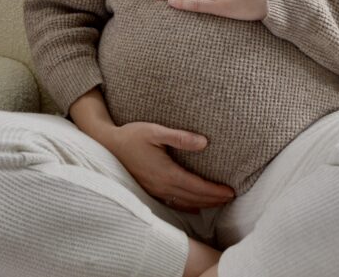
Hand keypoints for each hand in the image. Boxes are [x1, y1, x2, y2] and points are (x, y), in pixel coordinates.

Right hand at [105, 122, 235, 212]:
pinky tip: (194, 206)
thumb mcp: (156, 131)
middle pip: (193, 198)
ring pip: (184, 203)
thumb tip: (204, 143)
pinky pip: (173, 203)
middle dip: (213, 199)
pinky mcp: (150, 190)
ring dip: (203, 204)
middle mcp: (162, 186)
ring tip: (218, 202)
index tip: (230, 192)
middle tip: (230, 198)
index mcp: (166, 173)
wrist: (108, 145)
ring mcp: (155, 191)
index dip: (215, 191)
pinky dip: (188, 206)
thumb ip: (180, 137)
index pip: (197, 187)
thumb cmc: (132, 135)